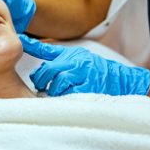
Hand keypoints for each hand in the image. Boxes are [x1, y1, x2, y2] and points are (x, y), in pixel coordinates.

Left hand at [18, 35, 149, 96]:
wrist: (123, 80)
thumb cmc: (96, 70)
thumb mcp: (77, 57)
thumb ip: (54, 55)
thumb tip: (30, 51)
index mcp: (72, 54)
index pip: (47, 52)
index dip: (34, 55)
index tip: (26, 59)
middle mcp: (77, 62)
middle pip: (49, 70)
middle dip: (41, 81)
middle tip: (40, 88)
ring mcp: (84, 75)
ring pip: (57, 83)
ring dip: (52, 91)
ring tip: (53, 94)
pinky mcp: (89, 88)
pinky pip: (69, 94)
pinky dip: (63, 98)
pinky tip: (65, 98)